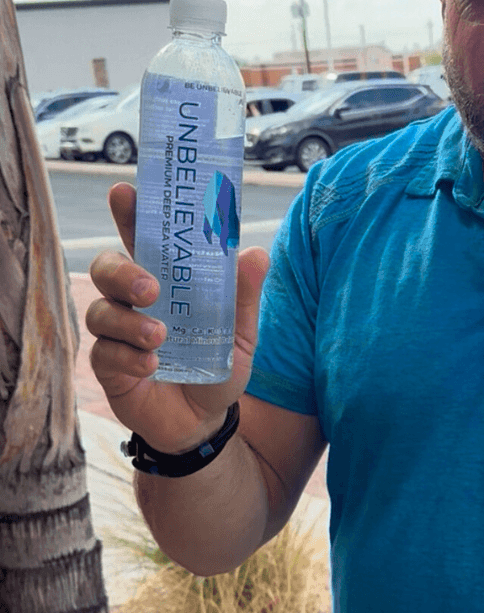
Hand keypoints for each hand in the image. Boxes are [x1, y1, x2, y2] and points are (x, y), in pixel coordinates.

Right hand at [86, 182, 269, 453]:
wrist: (206, 421)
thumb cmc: (218, 365)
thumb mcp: (242, 331)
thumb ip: (245, 295)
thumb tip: (255, 252)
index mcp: (167, 280)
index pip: (142, 239)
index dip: (130, 214)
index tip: (124, 191)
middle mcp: (135, 300)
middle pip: (106, 267)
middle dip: (123, 271)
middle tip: (151, 288)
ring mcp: (118, 332)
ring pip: (101, 310)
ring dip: (130, 322)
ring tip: (161, 338)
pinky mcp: (109, 367)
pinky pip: (104, 353)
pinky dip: (128, 357)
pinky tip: (152, 366)